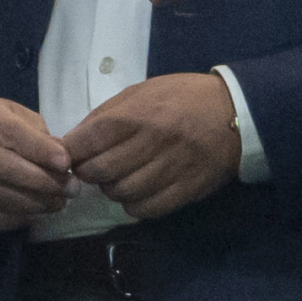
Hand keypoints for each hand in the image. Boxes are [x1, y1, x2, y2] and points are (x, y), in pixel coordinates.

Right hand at [0, 95, 71, 230]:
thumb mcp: (16, 117)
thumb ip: (39, 136)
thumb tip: (62, 161)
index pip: (11, 133)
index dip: (40, 150)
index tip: (66, 164)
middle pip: (5, 168)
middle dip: (43, 181)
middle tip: (69, 190)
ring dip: (32, 204)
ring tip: (57, 204)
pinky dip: (13, 218)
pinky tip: (33, 215)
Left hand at [61, 72, 241, 220]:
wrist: (234, 112)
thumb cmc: (182, 97)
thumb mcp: (142, 91)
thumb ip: (107, 114)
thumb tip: (73, 139)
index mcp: (141, 113)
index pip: (91, 138)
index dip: (71, 150)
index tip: (67, 154)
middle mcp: (155, 141)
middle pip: (102, 170)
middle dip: (87, 172)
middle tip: (90, 167)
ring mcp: (172, 168)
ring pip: (122, 193)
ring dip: (110, 189)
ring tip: (116, 177)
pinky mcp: (186, 190)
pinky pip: (147, 209)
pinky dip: (133, 204)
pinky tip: (136, 191)